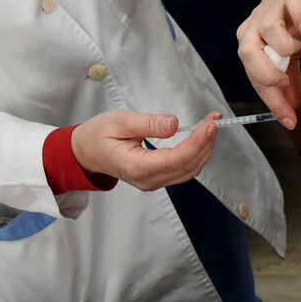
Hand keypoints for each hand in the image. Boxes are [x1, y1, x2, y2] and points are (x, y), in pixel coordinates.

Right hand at [71, 110, 219, 191]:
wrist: (86, 152)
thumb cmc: (99, 135)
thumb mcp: (121, 121)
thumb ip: (148, 124)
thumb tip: (174, 124)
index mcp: (137, 167)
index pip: (176, 159)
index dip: (197, 143)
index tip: (209, 124)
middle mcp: (148, 180)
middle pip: (188, 167)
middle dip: (205, 143)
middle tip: (214, 119)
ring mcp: (153, 182)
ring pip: (189, 170)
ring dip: (204, 149)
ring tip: (211, 125)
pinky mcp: (157, 178)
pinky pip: (183, 170)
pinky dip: (196, 153)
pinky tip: (200, 137)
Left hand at [237, 0, 300, 128]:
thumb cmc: (288, 21)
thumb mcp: (287, 55)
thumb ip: (290, 81)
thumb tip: (294, 109)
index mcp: (249, 43)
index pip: (254, 77)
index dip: (272, 100)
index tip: (289, 120)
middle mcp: (254, 27)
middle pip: (247, 54)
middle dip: (266, 75)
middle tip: (285, 81)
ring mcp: (270, 10)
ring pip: (269, 31)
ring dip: (287, 46)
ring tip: (298, 48)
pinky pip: (292, 7)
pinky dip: (300, 19)